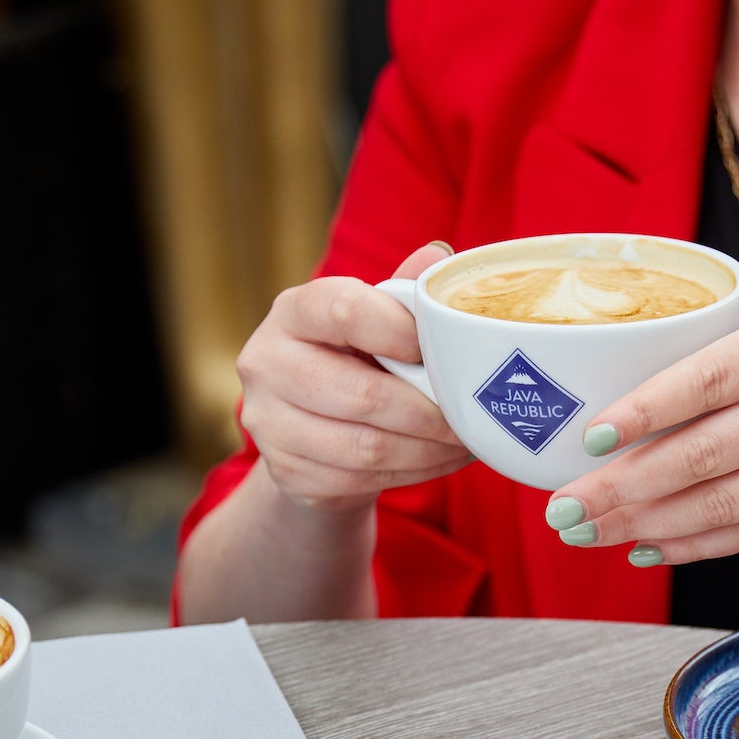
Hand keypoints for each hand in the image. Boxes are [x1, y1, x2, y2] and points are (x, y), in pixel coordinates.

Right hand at [235, 242, 472, 513]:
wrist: (309, 434)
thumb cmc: (352, 360)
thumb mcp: (372, 321)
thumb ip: (400, 295)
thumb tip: (440, 257)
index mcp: (293, 311)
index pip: (344, 309)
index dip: (402, 331)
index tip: (440, 349)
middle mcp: (266, 363)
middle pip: (362, 394)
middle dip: (429, 410)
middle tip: (471, 414)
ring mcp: (269, 423)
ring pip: (366, 448)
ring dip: (429, 449)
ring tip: (466, 441)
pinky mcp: (287, 473)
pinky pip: (362, 481)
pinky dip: (413, 473)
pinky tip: (440, 460)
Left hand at [542, 266, 738, 564]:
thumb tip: (680, 329)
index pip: (708, 378)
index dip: (642, 412)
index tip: (587, 432)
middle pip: (703, 454)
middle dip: (622, 487)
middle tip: (560, 506)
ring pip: (725, 503)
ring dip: (649, 524)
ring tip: (589, 533)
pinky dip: (704, 543)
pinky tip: (655, 547)